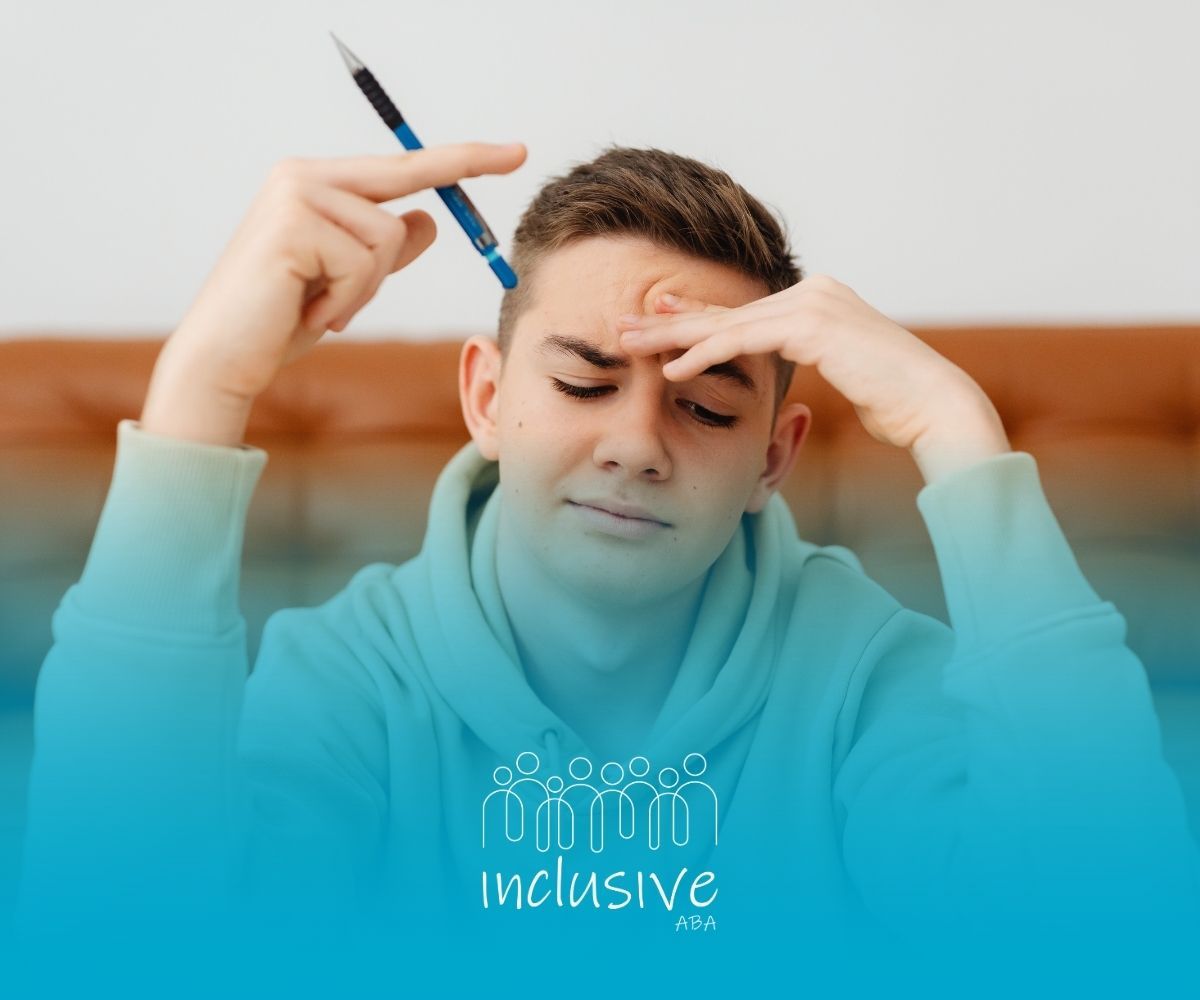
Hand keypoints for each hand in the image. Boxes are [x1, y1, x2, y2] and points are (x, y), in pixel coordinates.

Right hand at [141, 142, 526, 445]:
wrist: (225, 357)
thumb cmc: (282, 320)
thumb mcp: (348, 284)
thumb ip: (386, 251)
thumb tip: (429, 219)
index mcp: (315, 184)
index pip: (400, 166)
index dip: (459, 159)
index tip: (513, 153)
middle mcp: (302, 176)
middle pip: (404, 181)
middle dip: (462, 168)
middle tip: (519, 152)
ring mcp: (295, 194)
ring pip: (387, 237)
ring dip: (367, 288)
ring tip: (325, 308)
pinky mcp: (292, 225)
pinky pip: (363, 264)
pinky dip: (348, 301)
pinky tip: (311, 313)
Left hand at [616, 275, 1011, 484]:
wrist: (935, 406)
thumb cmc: (895, 403)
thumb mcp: (844, 373)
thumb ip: (811, 359)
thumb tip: (788, 366)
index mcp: (817, 301)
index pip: (743, 312)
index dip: (694, 318)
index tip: (655, 321)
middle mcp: (812, 293)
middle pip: (727, 312)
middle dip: (669, 321)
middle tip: (621, 325)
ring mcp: (813, 304)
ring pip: (726, 323)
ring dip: (672, 336)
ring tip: (628, 345)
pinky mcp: (811, 325)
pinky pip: (743, 340)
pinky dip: (703, 354)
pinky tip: (670, 369)